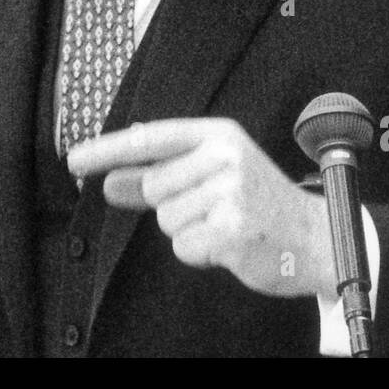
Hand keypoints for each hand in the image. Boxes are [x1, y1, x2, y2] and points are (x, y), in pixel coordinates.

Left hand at [67, 118, 337, 300]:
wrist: (314, 238)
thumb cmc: (259, 205)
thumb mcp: (210, 177)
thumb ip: (157, 177)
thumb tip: (109, 182)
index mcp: (219, 134)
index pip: (151, 138)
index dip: (108, 149)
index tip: (74, 160)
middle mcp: (225, 155)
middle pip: (155, 187)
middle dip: (172, 206)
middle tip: (214, 210)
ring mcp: (231, 191)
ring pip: (168, 220)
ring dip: (189, 232)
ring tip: (226, 226)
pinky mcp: (235, 228)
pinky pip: (185, 247)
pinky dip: (200, 253)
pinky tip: (230, 245)